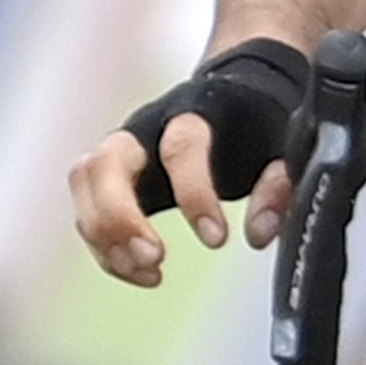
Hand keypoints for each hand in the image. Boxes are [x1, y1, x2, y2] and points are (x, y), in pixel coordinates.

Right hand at [69, 36, 321, 286]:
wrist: (232, 94)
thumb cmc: (254, 124)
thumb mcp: (282, 147)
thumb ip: (278, 187)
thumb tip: (261, 232)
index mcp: (194, 113)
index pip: (180, 149)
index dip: (195, 195)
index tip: (217, 239)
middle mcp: (145, 127)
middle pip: (106, 163)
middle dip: (120, 217)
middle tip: (154, 258)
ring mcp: (119, 149)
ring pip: (83, 183)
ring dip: (103, 235)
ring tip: (147, 271)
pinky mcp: (107, 175)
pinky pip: (86, 209)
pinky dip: (104, 247)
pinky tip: (137, 270)